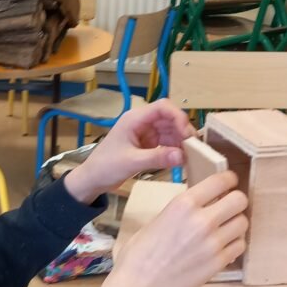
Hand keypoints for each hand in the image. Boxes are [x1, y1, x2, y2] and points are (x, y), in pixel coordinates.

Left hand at [64, 102, 194, 203]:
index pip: (163, 107)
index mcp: (135, 118)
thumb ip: (157, 158)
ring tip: (189, 155)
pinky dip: (174, 149)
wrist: (92, 179)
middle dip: (182, 131)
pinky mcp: (147, 144)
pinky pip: (165, 142)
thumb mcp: (132, 162)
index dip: (179, 117)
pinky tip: (180, 159)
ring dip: (180, 141)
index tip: (188, 134)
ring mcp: (145, 133)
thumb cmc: (106, 167)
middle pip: (169, 118)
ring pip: (170, 131)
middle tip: (194, 148)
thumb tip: (181, 156)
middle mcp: (141, 122)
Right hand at [98, 171, 248, 286]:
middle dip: (236, 202)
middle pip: (239, 200)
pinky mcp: (218, 263)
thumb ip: (182, 210)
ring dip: (236, 224)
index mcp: (183, 204)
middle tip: (229, 207)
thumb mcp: (158, 220)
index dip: (229, 180)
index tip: (229, 183)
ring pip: (243, 223)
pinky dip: (234, 245)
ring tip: (225, 229)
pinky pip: (239, 246)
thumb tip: (199, 205)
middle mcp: (202, 220)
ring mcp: (213, 243)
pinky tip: (222, 247)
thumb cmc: (139, 255)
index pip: (221, 181)